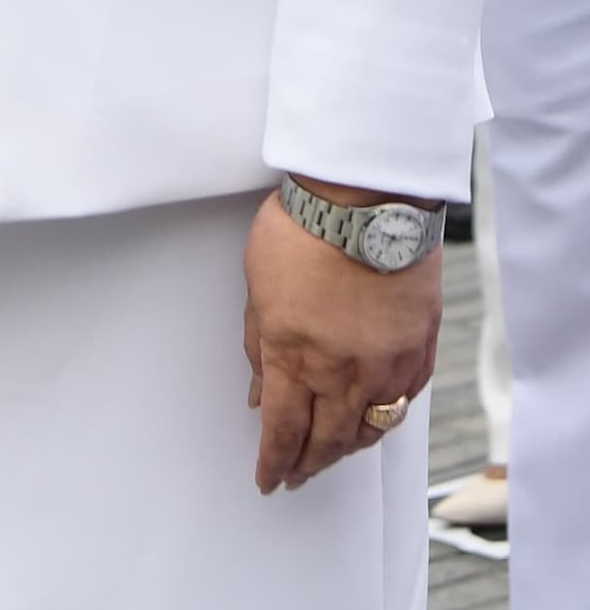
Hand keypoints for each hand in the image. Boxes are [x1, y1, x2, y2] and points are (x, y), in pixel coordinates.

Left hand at [243, 189, 440, 493]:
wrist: (368, 198)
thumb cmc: (306, 227)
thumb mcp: (257, 283)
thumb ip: (259, 342)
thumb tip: (259, 388)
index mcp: (295, 358)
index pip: (283, 432)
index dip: (274, 462)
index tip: (268, 478)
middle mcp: (343, 373)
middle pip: (327, 442)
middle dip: (308, 465)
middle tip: (297, 476)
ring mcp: (386, 364)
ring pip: (370, 430)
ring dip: (347, 449)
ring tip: (333, 454)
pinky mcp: (418, 347)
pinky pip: (404, 400)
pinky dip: (387, 417)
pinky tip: (376, 418)